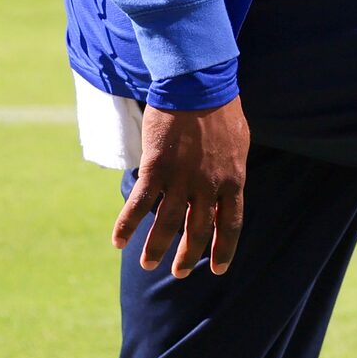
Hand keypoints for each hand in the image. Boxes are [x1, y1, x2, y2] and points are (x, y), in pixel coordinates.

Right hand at [113, 96, 249, 277]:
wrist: (198, 84)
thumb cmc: (221, 108)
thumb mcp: (238, 143)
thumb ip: (230, 170)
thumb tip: (226, 187)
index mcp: (233, 180)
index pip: (230, 224)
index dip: (224, 249)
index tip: (218, 268)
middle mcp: (208, 185)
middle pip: (199, 231)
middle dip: (187, 256)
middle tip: (178, 273)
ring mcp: (182, 178)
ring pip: (168, 224)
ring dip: (157, 248)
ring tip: (148, 264)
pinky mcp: (157, 168)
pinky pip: (140, 204)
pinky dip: (127, 225)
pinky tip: (118, 241)